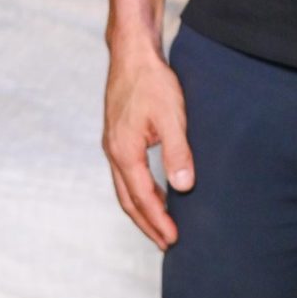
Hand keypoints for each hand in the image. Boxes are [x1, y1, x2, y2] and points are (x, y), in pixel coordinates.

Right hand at [103, 46, 193, 248]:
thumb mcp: (171, 117)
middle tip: (165, 244)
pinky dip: (139, 191)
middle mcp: (113, 152)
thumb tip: (183, 186)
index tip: (173, 240)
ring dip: (142, 210)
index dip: (158, 221)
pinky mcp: (117, 136)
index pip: (143, 198)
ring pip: (124, 188)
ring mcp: (112, 144)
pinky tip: (155, 192)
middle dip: (147, 224)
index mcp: (124, 152)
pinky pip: (125, 174)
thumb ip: (177, 153)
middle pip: (128, 200)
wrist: (132, 53)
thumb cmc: (152, 81)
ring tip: (160, 226)